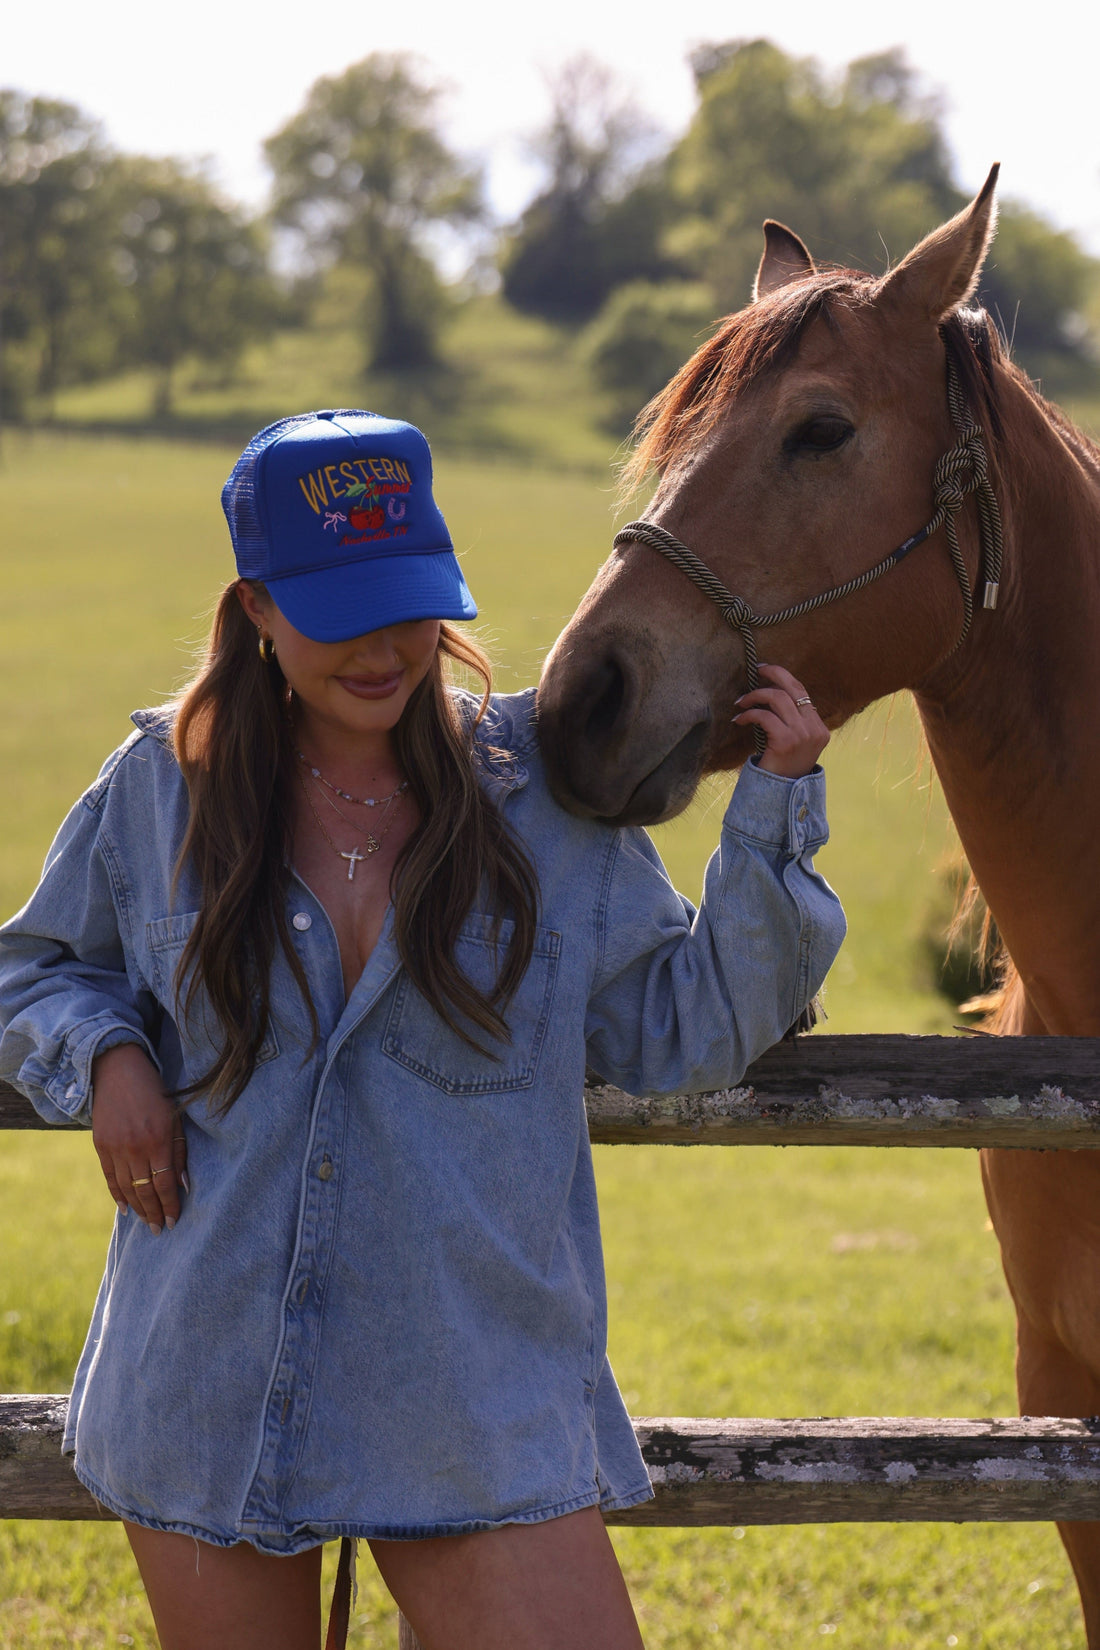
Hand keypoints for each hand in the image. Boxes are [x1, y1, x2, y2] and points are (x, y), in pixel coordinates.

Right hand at [91, 1043, 187, 1233]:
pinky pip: (110, 1178)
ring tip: (146, 1223)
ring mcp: (115, 1147)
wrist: (119, 1071)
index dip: (170, 1205)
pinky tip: (125, 1208)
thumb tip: (183, 1185)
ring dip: (137, 1209)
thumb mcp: (175, 1118)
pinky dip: (117, 1195)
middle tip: (159, 1230)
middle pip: (145, 1191)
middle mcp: (136, 1147)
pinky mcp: (100, 1145)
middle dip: (154, 1213)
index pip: (165, 1184)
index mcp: (158, 1140)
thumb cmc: (155, 1093)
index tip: (174, 1222)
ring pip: (127, 1188)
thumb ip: (179, 1152)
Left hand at [734, 664, 828, 777]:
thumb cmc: (783, 768)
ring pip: (777, 698)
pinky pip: (764, 716)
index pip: (802, 692)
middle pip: (793, 688)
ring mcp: (802, 735)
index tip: (765, 670)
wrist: (781, 795)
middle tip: (755, 670)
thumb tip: (775, 694)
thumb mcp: (795, 743)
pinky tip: (739, 720)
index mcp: (819, 727)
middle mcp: (814, 729)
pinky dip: (749, 714)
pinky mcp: (786, 741)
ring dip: (755, 696)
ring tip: (741, 702)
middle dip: (773, 674)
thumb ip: (793, 722)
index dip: (783, 677)